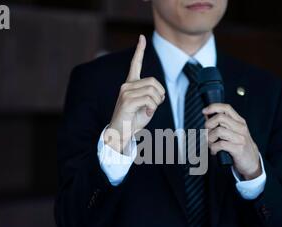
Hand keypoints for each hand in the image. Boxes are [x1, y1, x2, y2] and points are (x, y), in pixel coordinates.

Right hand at [104, 35, 165, 152]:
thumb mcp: (146, 106)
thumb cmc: (134, 121)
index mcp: (130, 84)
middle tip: (157, 104)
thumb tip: (159, 95)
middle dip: (160, 94)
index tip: (141, 38)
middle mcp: (126, 85)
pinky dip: (153, 107)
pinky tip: (147, 113)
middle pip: (153, 81)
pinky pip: (149, 99)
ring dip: (157, 102)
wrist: (120, 133)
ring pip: (152, 91)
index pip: (135, 64)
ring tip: (150, 110)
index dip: (139, 51)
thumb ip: (152, 96)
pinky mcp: (127, 101)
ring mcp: (125, 92)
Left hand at [203, 103, 261, 179]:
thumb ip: (222, 124)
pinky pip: (220, 144)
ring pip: (219, 131)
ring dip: (209, 139)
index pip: (226, 108)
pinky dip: (213, 148)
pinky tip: (214, 151)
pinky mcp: (238, 149)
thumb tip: (207, 116)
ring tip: (210, 144)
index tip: (204, 111)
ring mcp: (240, 138)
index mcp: (239, 122)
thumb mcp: (234, 132)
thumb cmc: (239, 146)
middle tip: (207, 134)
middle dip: (208, 125)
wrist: (251, 161)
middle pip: (220, 118)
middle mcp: (241, 128)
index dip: (213, 107)